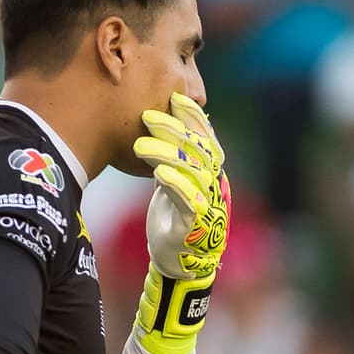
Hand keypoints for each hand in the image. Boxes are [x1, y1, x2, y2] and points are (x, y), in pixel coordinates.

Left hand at [134, 92, 230, 282]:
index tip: (174, 97)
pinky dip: (175, 185)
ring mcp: (206, 204)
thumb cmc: (174, 213)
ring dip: (167, 155)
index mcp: (210, 170)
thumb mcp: (174, 177)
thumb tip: (162, 115)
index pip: (206, 136)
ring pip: (192, 172)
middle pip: (198, 150)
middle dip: (174, 130)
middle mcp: (213, 184)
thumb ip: (174, 152)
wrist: (177, 256)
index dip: (193, 116)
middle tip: (147, 117)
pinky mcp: (195, 225)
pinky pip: (188, 201)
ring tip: (140, 146)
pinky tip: (158, 172)